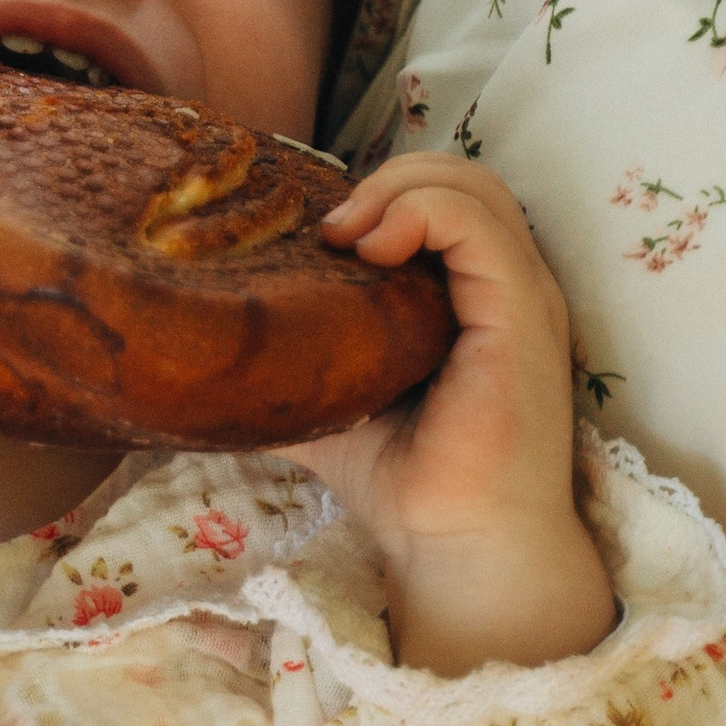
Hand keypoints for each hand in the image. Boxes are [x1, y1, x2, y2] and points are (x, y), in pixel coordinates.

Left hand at [291, 157, 614, 676]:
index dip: (383, 193)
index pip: (445, 199)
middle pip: (463, 175)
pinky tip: (371, 247)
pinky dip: (420, 211)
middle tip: (327, 227)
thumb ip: (294, 362)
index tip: (319, 238)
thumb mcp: (335, 401)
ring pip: (475, 185)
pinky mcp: (522, 316)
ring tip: (345, 233)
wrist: (455, 550)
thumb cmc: (407, 483)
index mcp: (476, 297)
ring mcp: (523, 298)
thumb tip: (202, 351)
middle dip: (389, 176)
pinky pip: (480, 225)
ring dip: (399, 187)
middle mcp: (508, 287)